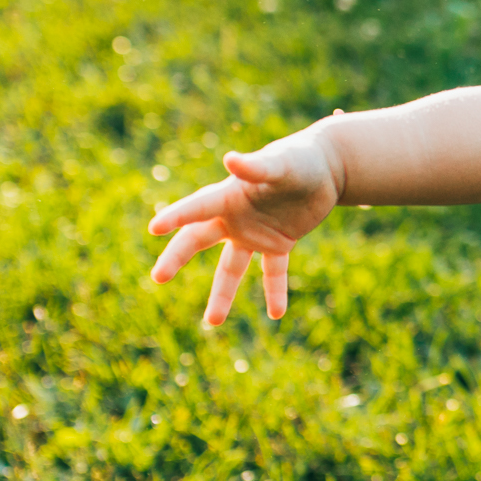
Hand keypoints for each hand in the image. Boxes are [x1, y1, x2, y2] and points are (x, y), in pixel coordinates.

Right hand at [146, 131, 341, 324]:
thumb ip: (257, 166)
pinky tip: (277, 314)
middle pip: (198, 240)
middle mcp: (234, 217)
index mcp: (230, 195)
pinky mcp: (278, 243)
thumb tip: (230, 160)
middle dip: (177, 258)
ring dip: (222, 294)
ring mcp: (253, 233)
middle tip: (157, 278)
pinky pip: (273, 272)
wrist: (325, 168)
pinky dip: (275, 291)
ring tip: (212, 322)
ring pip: (231, 267)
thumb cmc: (299, 158)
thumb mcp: (281, 163)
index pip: (198, 207)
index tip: (154, 227)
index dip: (177, 216)